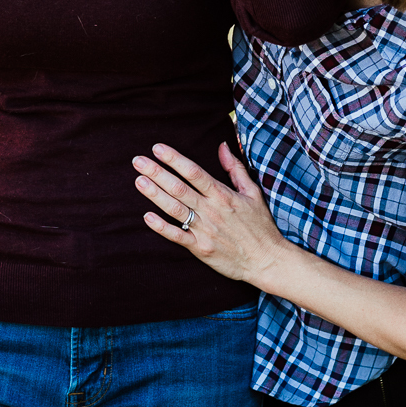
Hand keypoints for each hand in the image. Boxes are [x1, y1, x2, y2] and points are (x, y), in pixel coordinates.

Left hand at [132, 140, 290, 286]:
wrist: (267, 260)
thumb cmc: (260, 225)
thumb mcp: (253, 192)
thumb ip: (235, 168)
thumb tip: (222, 146)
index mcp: (223, 195)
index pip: (194, 172)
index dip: (174, 159)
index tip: (157, 148)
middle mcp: (211, 210)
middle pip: (179, 188)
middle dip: (156, 172)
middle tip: (137, 160)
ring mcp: (205, 230)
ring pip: (175, 209)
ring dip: (155, 194)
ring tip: (139, 180)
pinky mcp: (201, 249)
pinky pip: (177, 236)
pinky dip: (161, 227)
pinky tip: (147, 217)